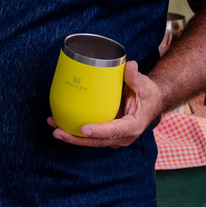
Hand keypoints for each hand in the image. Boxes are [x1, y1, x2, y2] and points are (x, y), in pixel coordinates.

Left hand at [48, 61, 164, 147]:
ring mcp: (114, 137)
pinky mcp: (106, 132)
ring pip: (91, 141)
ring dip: (72, 136)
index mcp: (133, 126)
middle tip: (57, 131)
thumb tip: (129, 65)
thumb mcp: (144, 85)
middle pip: (98, 141)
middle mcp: (122, 136)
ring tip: (54, 127)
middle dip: (76, 138)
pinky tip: (60, 123)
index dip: (99, 132)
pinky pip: (90, 135)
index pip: (114, 131)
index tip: (84, 129)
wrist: (151, 101)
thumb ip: (135, 77)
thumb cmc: (148, 93)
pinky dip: (75, 131)